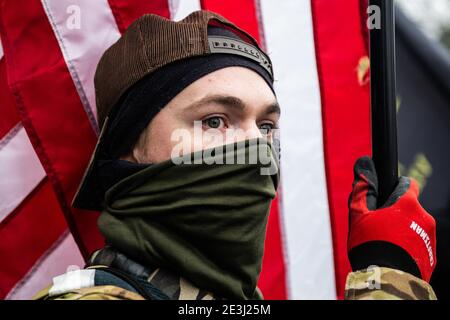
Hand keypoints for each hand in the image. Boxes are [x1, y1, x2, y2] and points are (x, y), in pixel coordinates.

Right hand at [347, 157, 436, 281]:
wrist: (387, 280)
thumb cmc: (371, 245)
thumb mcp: (359, 214)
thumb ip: (362, 188)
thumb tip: (364, 165)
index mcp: (408, 204)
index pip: (408, 184)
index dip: (394, 189)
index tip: (384, 198)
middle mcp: (424, 217)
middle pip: (408, 208)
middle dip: (395, 213)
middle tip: (377, 226)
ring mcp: (430, 237)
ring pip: (413, 226)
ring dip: (401, 230)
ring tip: (383, 244)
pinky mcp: (431, 256)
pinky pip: (417, 244)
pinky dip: (406, 246)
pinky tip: (392, 254)